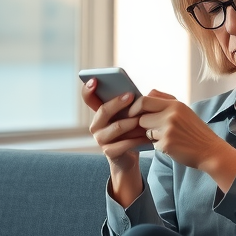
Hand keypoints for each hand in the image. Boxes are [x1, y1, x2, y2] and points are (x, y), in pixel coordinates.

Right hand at [82, 80, 147, 203]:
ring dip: (132, 122)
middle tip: (131, 95)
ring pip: (117, 127)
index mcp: (100, 114)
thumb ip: (129, 104)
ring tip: (144, 119)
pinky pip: (125, 143)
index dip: (88, 89)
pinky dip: (138, 138)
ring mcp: (100, 139)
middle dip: (118, 102)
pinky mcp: (109, 152)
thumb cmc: (131, 131)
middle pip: (104, 110)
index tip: (94, 80)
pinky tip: (148, 135)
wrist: (130, 156)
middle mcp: (95, 125)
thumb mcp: (130, 116)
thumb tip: (138, 93)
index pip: (88, 99)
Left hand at [131, 90, 235, 190]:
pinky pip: (153, 144)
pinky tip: (173, 146)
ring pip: (146, 132)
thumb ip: (165, 99)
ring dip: (152, 136)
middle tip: (152, 129)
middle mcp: (171, 115)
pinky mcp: (166, 144)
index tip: (133, 114)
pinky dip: (160, 146)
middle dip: (144, 125)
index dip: (134, 108)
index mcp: (175, 105)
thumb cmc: (196, 131)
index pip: (144, 100)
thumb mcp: (184, 110)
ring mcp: (168, 130)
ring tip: (168, 137)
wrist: (210, 151)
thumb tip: (147, 92)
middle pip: (142, 118)